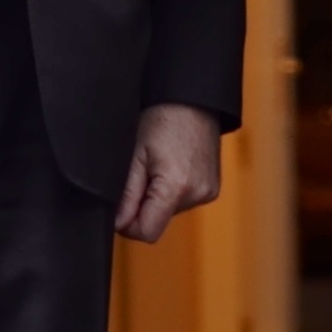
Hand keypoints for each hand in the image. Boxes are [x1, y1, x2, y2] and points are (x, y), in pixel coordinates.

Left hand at [117, 102, 222, 241]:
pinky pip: (183, 202)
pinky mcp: (213, 189)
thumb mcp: (135, 155)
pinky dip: (172, 192)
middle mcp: (198, 194)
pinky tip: (171, 167)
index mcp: (176, 187)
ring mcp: (209, 192)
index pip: (147, 232)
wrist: (193, 99)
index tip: (121, 205)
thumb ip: (126, 194)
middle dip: (143, 205)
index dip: (128, 224)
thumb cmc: (162, 118)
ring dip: (158, 197)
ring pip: (169, 212)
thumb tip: (118, 224)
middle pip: (158, 221)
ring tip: (158, 165)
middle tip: (141, 172)